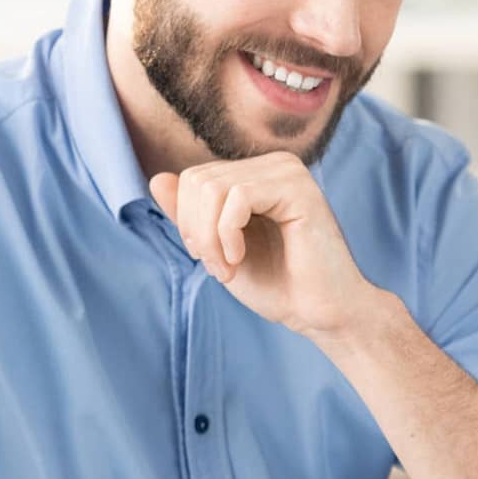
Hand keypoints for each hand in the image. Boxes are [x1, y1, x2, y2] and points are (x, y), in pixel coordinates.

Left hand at [149, 152, 384, 342]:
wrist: (320, 313)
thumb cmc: (276, 284)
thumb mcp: (217, 249)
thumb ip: (190, 216)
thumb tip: (156, 178)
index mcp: (255, 175)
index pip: (192, 179)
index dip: (187, 223)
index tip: (209, 260)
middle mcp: (272, 165)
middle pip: (197, 181)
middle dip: (196, 232)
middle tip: (218, 268)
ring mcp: (288, 172)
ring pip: (212, 188)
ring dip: (209, 239)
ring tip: (228, 267)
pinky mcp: (299, 188)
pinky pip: (237, 197)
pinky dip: (226, 234)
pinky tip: (240, 258)